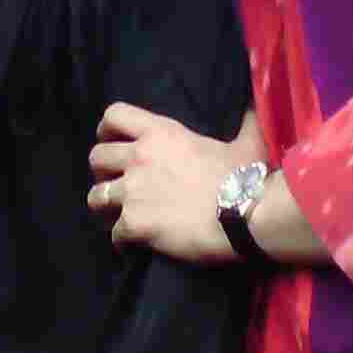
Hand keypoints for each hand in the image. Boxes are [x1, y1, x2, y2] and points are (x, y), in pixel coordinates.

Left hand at [87, 102, 244, 264]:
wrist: (247, 216)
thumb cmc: (247, 178)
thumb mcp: (246, 143)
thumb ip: (245, 123)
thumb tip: (256, 106)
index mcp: (161, 133)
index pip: (114, 115)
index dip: (107, 130)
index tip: (111, 141)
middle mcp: (140, 157)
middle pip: (96, 157)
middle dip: (101, 172)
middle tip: (115, 184)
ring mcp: (134, 190)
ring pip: (95, 197)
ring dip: (104, 207)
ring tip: (116, 216)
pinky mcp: (135, 223)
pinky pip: (114, 234)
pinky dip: (121, 241)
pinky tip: (131, 246)